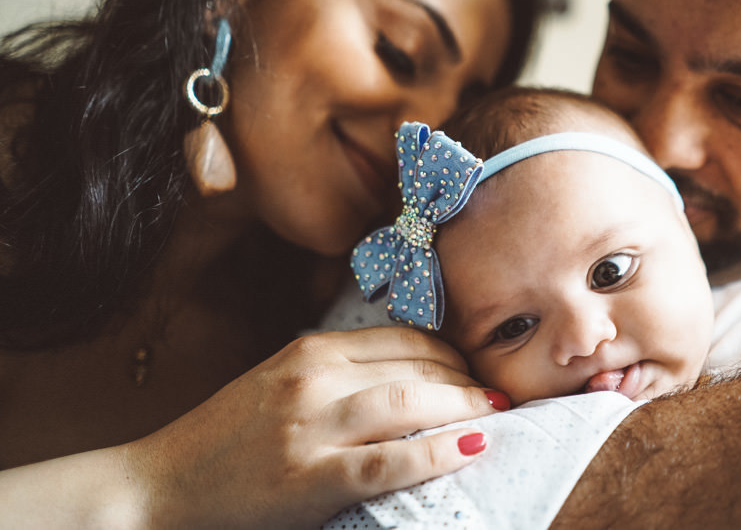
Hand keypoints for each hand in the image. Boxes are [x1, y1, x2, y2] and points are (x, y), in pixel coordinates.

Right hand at [129, 327, 504, 528]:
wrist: (160, 485)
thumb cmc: (225, 438)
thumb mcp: (278, 384)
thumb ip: (335, 373)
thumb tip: (409, 376)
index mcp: (309, 352)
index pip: (401, 338)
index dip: (449, 351)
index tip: (475, 366)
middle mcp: (314, 379)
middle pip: (414, 364)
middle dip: (466, 378)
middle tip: (497, 393)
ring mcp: (312, 427)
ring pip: (410, 401)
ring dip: (464, 406)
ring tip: (495, 414)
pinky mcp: (311, 478)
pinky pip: (391, 461)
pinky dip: (438, 451)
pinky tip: (472, 446)